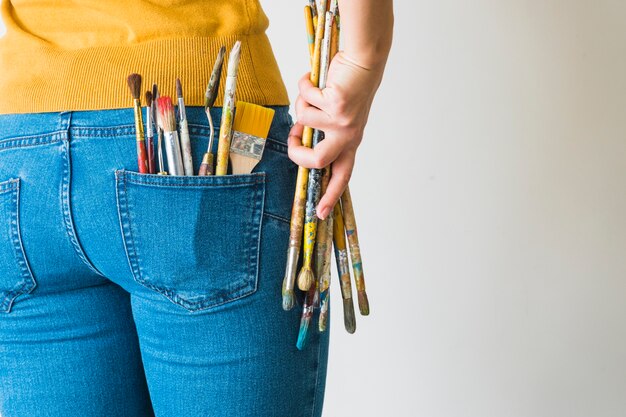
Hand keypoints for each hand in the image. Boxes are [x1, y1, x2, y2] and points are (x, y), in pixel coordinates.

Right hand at [288, 51, 383, 219]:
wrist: (364, 61)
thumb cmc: (348, 87)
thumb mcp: (338, 115)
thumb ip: (322, 130)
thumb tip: (298, 135)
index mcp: (350, 142)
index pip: (342, 175)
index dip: (330, 195)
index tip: (320, 213)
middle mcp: (348, 135)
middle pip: (317, 160)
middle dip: (297, 151)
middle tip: (293, 138)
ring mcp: (342, 121)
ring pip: (303, 119)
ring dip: (302, 101)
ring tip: (316, 90)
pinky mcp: (336, 103)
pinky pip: (305, 97)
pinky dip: (305, 84)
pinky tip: (316, 78)